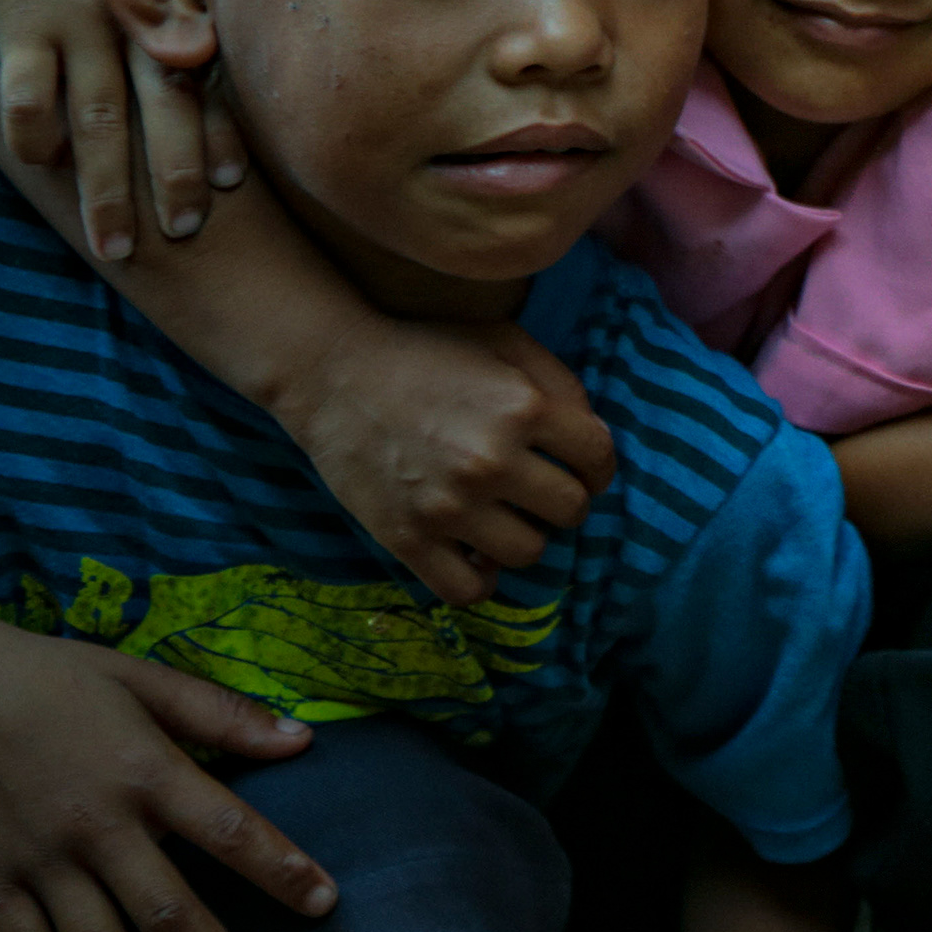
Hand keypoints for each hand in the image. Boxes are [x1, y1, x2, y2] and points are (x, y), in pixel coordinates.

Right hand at [0, 0, 241, 265]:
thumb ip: (193, 0)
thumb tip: (239, 49)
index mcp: (173, 5)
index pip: (209, 80)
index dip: (222, 130)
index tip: (236, 184)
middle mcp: (136, 19)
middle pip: (162, 109)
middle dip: (174, 175)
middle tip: (186, 235)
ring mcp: (80, 21)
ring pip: (97, 116)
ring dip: (106, 186)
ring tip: (114, 246)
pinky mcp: (22, 21)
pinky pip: (28, 87)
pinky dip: (33, 128)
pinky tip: (41, 166)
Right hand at [0, 600, 333, 931]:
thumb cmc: (55, 678)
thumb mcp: (145, 679)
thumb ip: (223, 714)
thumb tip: (301, 738)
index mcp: (145, 770)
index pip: (230, 831)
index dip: (282, 871)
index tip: (323, 903)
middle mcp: (96, 824)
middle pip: (166, 913)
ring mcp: (40, 858)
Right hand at [277, 316, 614, 606]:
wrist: (332, 375)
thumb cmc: (426, 353)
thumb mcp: (504, 342)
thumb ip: (561, 384)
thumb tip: (593, 436)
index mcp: (523, 407)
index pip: (599, 459)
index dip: (597, 465)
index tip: (580, 467)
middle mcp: (490, 461)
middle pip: (571, 510)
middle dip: (564, 499)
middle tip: (539, 489)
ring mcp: (448, 506)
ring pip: (528, 553)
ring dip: (524, 535)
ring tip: (504, 515)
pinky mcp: (408, 539)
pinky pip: (468, 589)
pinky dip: (480, 578)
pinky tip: (476, 552)